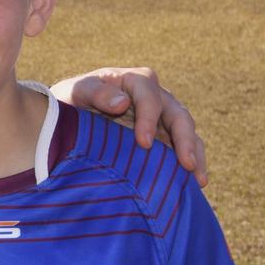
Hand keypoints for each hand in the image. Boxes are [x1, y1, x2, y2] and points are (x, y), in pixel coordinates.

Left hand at [49, 67, 207, 186]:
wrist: (66, 119)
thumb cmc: (71, 101)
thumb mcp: (76, 93)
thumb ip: (94, 93)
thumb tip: (123, 103)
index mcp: (133, 81)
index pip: (149, 95)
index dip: (149, 117)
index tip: (143, 143)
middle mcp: (153, 97)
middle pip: (177, 113)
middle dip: (184, 138)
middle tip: (186, 164)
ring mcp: (161, 118)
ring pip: (186, 132)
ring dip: (195, 154)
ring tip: (198, 179)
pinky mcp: (163, 138)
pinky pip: (183, 149)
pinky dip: (192, 163)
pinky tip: (195, 183)